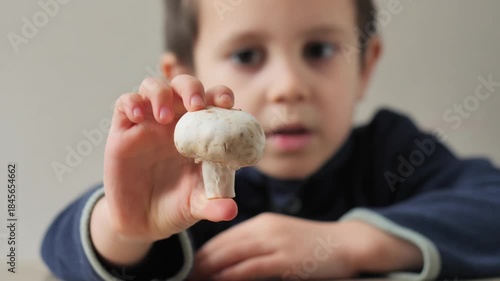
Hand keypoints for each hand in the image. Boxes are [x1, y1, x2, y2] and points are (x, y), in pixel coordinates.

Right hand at [100, 75, 237, 242]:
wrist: (142, 222)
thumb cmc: (177, 205)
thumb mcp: (197, 205)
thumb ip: (214, 204)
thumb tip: (231, 211)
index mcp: (200, 131)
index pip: (213, 100)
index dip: (221, 95)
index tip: (227, 104)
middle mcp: (175, 121)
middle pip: (183, 85)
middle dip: (191, 88)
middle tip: (196, 105)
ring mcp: (148, 123)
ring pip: (153, 86)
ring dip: (160, 93)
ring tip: (164, 117)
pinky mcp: (123, 132)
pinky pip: (124, 104)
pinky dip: (131, 103)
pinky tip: (137, 116)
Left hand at [190, 213, 357, 280]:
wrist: (346, 243)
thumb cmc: (313, 244)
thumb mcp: (281, 237)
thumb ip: (258, 245)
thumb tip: (232, 261)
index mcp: (261, 223)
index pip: (223, 238)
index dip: (203, 254)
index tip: (189, 268)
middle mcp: (264, 229)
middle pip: (222, 246)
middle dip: (200, 264)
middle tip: (184, 278)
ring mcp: (275, 243)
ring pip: (232, 256)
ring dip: (209, 271)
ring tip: (193, 280)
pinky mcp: (285, 259)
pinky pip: (250, 268)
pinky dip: (230, 275)